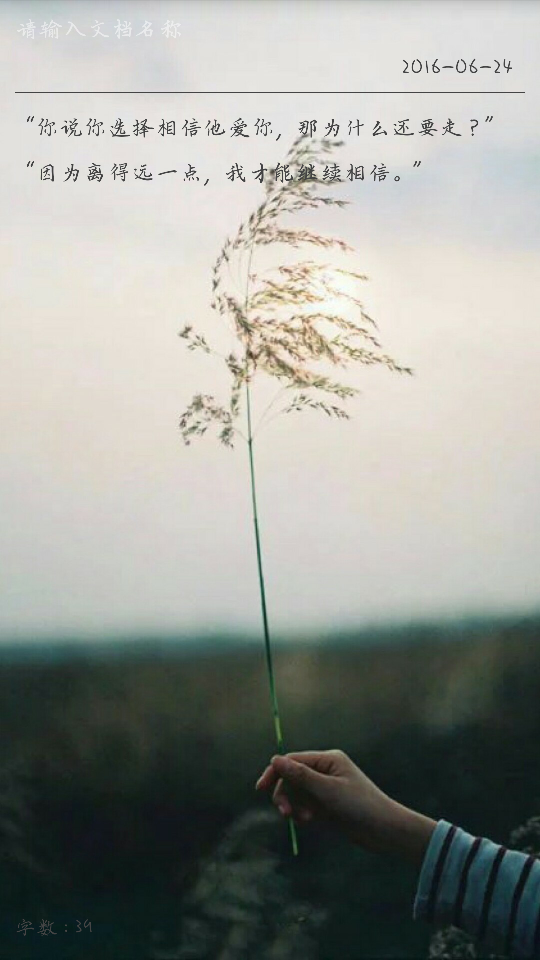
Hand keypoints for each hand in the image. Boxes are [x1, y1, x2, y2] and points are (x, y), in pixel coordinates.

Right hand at [255, 749, 435, 866]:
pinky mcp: (325, 806)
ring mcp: (324, 789)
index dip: (275, 772)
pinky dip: (301, 814)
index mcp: (328, 759)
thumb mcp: (328, 791)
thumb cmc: (360, 805)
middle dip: (285, 795)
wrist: (384, 831)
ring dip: (294, 807)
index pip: (293, 760)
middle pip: (291, 778)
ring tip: (306, 820)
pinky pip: (303, 806)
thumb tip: (275, 760)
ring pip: (296, 794)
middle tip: (285, 813)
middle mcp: (325, 771)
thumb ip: (301, 776)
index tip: (260, 788)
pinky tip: (310, 822)